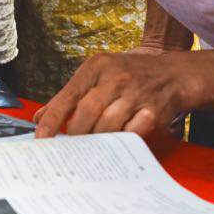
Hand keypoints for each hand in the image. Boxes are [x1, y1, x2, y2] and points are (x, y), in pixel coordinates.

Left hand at [33, 50, 198, 137]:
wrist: (174, 74)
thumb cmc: (129, 76)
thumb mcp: (98, 75)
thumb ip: (69, 96)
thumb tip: (39, 117)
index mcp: (97, 66)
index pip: (68, 96)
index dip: (52, 120)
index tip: (40, 139)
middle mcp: (116, 77)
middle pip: (87, 112)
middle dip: (76, 134)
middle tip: (70, 147)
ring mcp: (136, 93)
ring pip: (107, 125)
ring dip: (97, 139)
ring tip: (92, 147)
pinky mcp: (154, 110)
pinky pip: (131, 133)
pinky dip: (121, 139)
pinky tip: (117, 141)